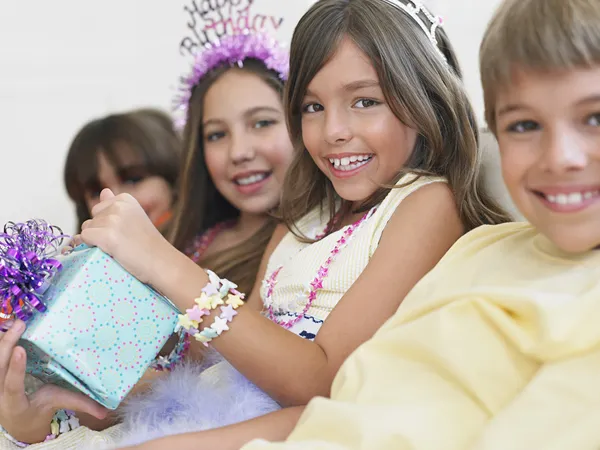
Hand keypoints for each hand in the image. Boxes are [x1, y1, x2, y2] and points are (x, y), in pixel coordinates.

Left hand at [0, 321, 108, 443]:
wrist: (17, 420)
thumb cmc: (38, 412)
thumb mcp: (57, 406)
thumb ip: (79, 405)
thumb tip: (105, 412)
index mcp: (15, 404)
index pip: (13, 386)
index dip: (16, 369)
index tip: (20, 349)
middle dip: (7, 344)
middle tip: (20, 325)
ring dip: (3, 340)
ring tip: (17, 323)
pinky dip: (2, 342)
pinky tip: (10, 328)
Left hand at [78, 189, 171, 283]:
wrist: (162, 262)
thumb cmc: (149, 244)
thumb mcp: (134, 217)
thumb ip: (116, 204)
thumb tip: (103, 190)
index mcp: (125, 199)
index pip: (98, 209)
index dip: (107, 224)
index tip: (125, 232)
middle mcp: (118, 205)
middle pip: (91, 219)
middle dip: (100, 231)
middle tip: (123, 241)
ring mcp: (112, 220)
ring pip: (86, 229)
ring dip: (97, 241)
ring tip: (118, 248)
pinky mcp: (106, 235)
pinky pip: (84, 239)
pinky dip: (91, 247)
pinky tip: (110, 251)